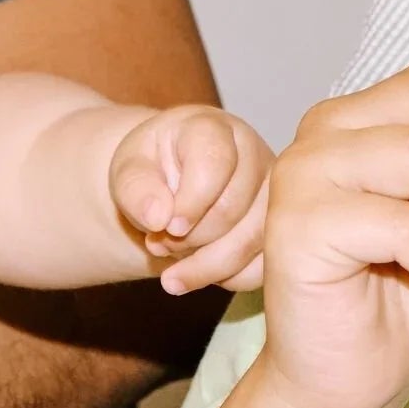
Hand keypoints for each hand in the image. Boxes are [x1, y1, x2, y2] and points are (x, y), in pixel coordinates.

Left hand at [109, 107, 273, 292]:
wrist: (171, 180)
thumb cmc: (153, 168)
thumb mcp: (128, 169)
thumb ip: (135, 188)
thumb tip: (158, 219)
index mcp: (213, 129)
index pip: (215, 163)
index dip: (190, 202)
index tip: (164, 226)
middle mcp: (254, 153)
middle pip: (234, 208)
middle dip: (191, 239)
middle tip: (159, 244)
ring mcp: (273, 190)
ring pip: (254, 240)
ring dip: (207, 265)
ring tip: (172, 269)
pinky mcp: (280, 224)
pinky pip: (265, 263)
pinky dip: (229, 277)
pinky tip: (201, 272)